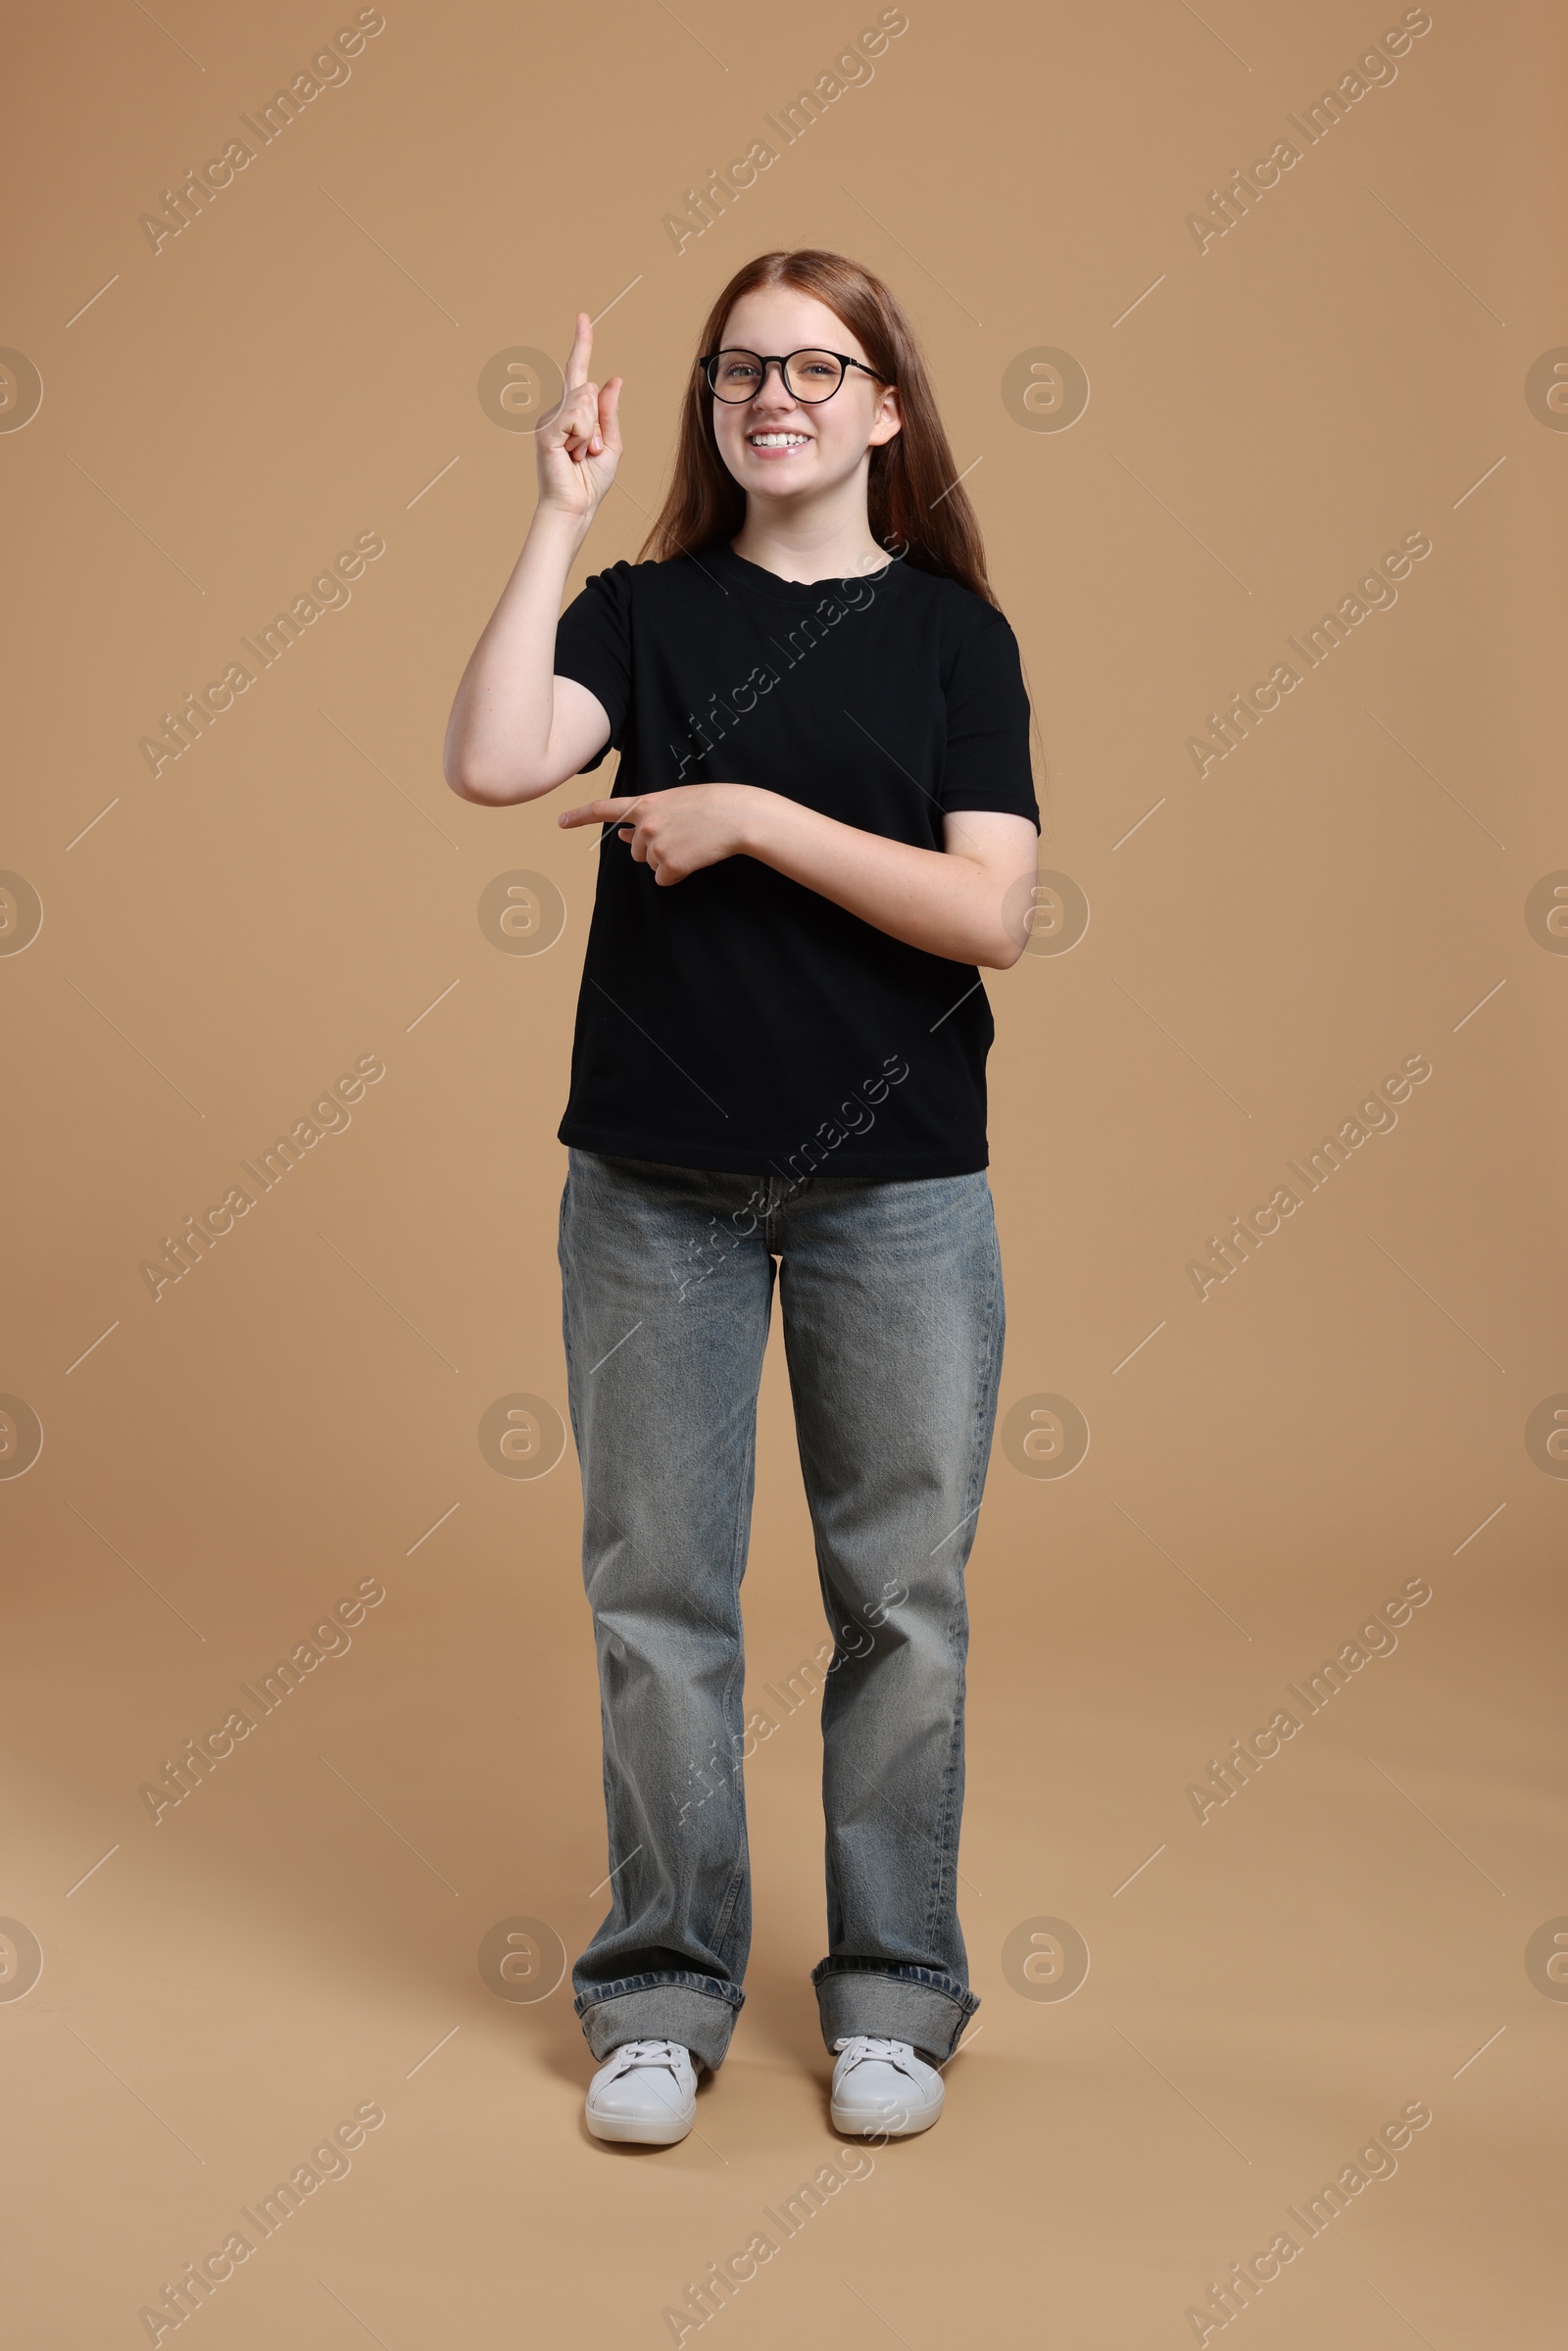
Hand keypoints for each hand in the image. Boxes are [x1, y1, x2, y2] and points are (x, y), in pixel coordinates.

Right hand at [535, 311, 621, 520]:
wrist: (576, 506)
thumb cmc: (591, 481)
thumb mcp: (612, 443)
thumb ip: (610, 411)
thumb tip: (614, 378)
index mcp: (573, 412)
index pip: (579, 372)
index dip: (582, 344)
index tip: (583, 318)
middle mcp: (557, 411)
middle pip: (588, 388)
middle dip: (599, 423)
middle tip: (589, 451)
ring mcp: (549, 419)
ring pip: (584, 401)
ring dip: (592, 433)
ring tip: (580, 454)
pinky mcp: (546, 430)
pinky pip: (577, 416)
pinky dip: (583, 437)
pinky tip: (571, 454)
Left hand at [558, 784, 768, 884]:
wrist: (737, 816)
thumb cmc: (711, 805)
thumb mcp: (675, 802)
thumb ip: (647, 816)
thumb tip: (623, 838)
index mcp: (645, 803)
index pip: (605, 809)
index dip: (579, 816)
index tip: (559, 821)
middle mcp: (645, 824)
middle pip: (636, 850)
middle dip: (655, 848)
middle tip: (683, 836)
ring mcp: (656, 845)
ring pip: (652, 865)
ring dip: (670, 860)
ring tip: (693, 843)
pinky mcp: (669, 865)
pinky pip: (665, 879)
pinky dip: (679, 875)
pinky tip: (695, 858)